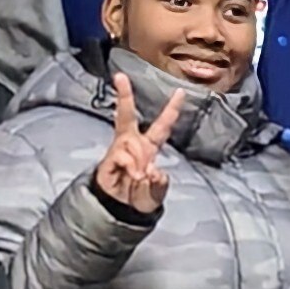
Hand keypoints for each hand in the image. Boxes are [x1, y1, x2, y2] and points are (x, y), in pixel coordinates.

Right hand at [92, 75, 187, 218]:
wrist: (120, 210)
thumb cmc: (140, 196)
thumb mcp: (157, 191)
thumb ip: (160, 182)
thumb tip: (153, 171)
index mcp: (149, 147)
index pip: (162, 125)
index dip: (172, 109)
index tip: (181, 91)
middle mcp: (133, 143)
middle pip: (126, 115)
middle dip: (124, 96)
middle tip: (120, 78)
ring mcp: (119, 150)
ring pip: (131, 143)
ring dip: (139, 161)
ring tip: (140, 177)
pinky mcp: (108, 160)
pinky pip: (122, 156)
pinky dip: (131, 167)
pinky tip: (134, 176)